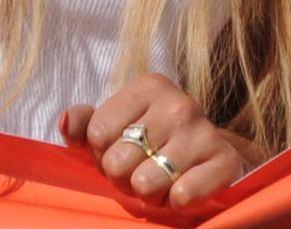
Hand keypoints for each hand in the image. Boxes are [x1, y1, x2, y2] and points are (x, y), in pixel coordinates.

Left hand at [63, 75, 252, 209]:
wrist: (209, 155)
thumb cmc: (152, 141)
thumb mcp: (115, 126)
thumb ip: (85, 123)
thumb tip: (66, 121)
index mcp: (149, 87)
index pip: (97, 133)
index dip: (102, 153)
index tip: (121, 151)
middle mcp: (179, 104)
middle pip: (117, 161)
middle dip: (122, 177)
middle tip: (139, 171)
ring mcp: (204, 131)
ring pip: (145, 182)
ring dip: (147, 194)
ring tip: (158, 183)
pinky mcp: (224, 161)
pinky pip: (182, 194)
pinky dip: (174, 202)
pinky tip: (179, 191)